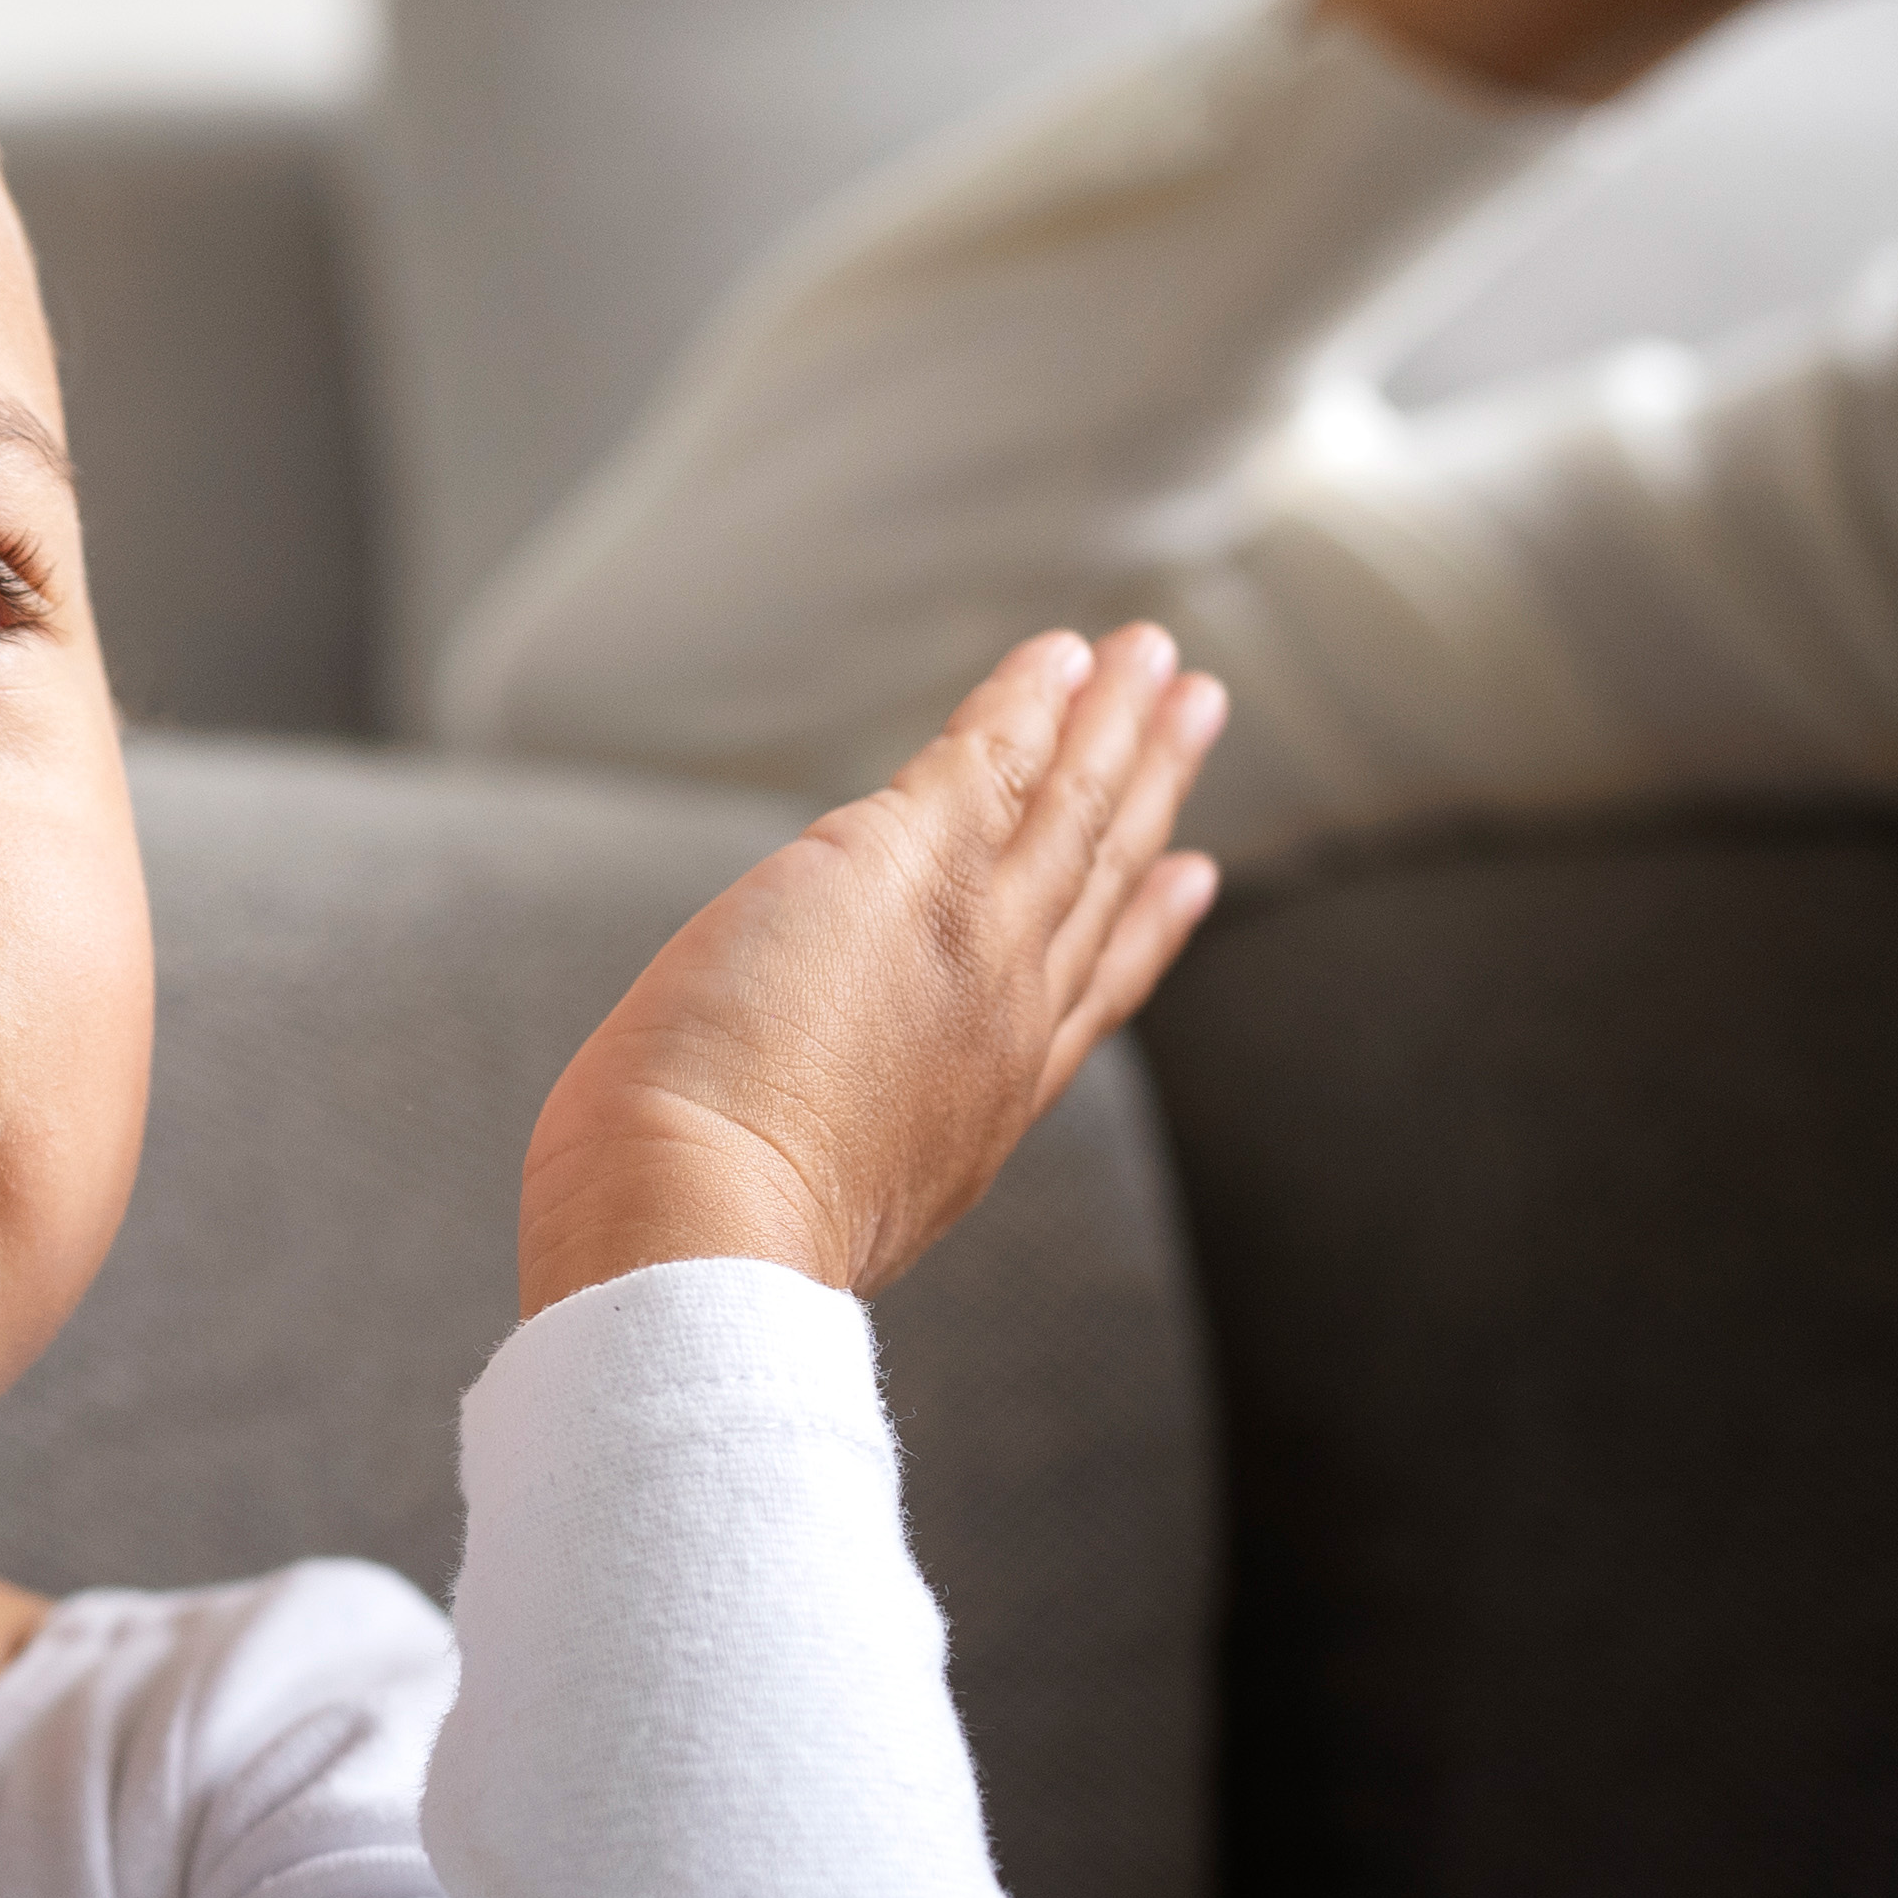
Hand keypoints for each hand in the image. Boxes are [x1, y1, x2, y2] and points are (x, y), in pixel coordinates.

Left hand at [519, 626, 1223, 1314]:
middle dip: (1153, 786)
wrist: (699, 1228)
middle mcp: (1002, 1015)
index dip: (1146, 928)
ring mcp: (971, 937)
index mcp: (980, 1108)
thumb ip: (823, 1158)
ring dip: (1115, 719)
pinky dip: (1033, 700)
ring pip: (1070, 804)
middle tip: (1198, 710)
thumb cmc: (699, 1245)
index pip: (1088, 995)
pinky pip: (993, 756)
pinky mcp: (905, 865)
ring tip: (1154, 653)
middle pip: (1100, 876)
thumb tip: (752, 1157)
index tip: (1188, 876)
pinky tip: (1061, 652)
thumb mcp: (806, 1209)